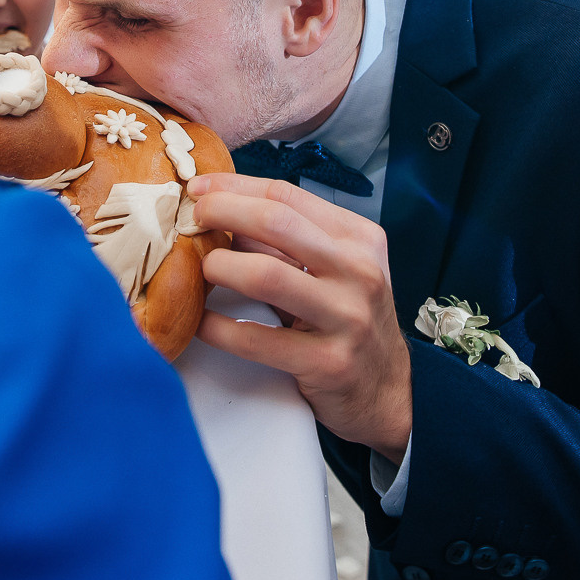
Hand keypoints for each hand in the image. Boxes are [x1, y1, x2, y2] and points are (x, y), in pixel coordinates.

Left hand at [187, 172, 412, 462]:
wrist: (388, 392)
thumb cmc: (349, 321)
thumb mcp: (333, 271)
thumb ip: (286, 242)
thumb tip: (221, 212)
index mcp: (359, 239)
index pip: (287, 197)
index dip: (235, 187)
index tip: (199, 188)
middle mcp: (359, 272)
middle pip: (276, 222)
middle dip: (223, 211)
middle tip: (191, 219)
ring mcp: (348, 318)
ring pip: (266, 275)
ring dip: (220, 267)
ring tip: (202, 270)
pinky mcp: (329, 363)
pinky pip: (258, 339)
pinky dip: (219, 327)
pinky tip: (201, 322)